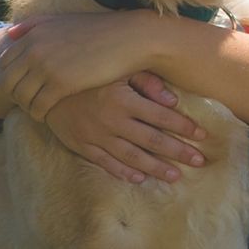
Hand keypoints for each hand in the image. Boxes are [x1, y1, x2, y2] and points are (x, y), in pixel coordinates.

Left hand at [0, 10, 162, 121]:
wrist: (130, 39)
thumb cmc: (100, 31)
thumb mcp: (64, 21)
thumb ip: (35, 25)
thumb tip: (10, 33)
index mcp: (33, 35)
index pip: (6, 63)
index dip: (13, 77)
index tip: (26, 85)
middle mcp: (34, 49)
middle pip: (9, 82)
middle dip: (16, 94)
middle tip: (30, 102)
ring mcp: (46, 67)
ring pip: (21, 97)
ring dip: (27, 107)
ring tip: (39, 110)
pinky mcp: (61, 84)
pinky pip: (38, 106)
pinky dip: (39, 114)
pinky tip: (49, 115)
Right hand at [41, 73, 209, 183]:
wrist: (46, 86)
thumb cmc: (90, 74)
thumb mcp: (118, 69)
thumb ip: (147, 82)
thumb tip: (172, 101)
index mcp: (122, 99)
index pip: (161, 117)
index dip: (184, 127)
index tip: (202, 135)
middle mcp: (111, 121)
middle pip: (152, 141)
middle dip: (178, 152)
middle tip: (200, 161)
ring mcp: (96, 136)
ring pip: (132, 157)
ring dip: (156, 168)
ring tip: (176, 176)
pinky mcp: (82, 146)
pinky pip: (106, 163)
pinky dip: (124, 173)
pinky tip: (141, 179)